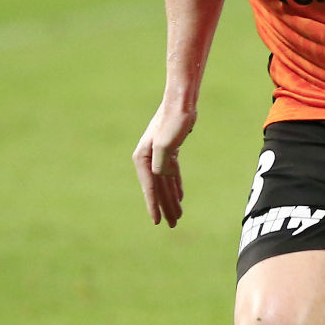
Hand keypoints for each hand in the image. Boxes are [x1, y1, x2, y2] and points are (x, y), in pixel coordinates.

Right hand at [132, 101, 193, 226]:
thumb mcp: (167, 144)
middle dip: (165, 207)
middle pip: (158, 188)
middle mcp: (148, 158)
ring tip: (177, 215)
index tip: (157, 222)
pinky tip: (179, 196)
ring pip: (165, 182)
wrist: (181, 100)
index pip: (150, 187)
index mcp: (143, 158)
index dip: (154, 206)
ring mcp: (158, 154)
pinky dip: (175, 185)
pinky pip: (171, 173)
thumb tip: (161, 177)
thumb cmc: (174, 120)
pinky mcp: (169, 150)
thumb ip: (162, 163)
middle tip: (173, 224)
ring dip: (171, 198)